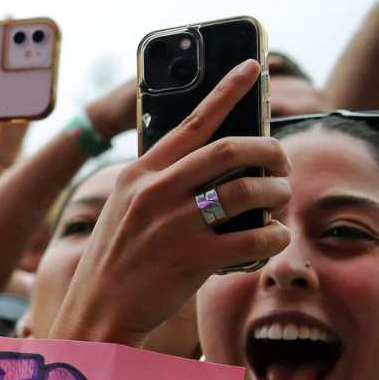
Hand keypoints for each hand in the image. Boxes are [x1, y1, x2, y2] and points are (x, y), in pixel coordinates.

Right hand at [48, 60, 290, 346]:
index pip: (192, 121)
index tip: (255, 66)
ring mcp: (173, 225)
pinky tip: (273, 238)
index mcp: (139, 173)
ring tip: (280, 199)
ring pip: (249, 190)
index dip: (228, 91)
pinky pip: (253, 239)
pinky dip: (274, 236)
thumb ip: (159, 182)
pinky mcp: (191, 259)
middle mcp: (155, 192)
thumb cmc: (117, 260)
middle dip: (270, 149)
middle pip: (230, 149)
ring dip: (277, 192)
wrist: (97, 312)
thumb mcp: (124, 208)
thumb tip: (216, 161)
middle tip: (282, 161)